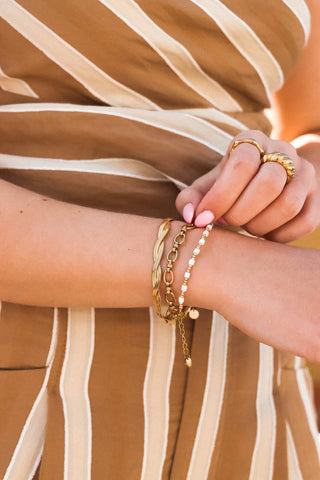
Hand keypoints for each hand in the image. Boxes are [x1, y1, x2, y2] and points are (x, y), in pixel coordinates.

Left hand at [175, 130, 319, 242]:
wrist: (265, 179)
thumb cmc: (229, 186)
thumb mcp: (206, 186)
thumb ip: (190, 199)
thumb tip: (191, 216)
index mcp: (251, 140)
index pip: (241, 163)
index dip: (220, 196)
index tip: (204, 219)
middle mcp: (282, 149)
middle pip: (268, 184)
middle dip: (241, 213)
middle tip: (228, 223)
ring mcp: (304, 172)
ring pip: (289, 204)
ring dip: (260, 225)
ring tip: (246, 227)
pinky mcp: (317, 196)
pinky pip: (306, 221)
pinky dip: (281, 236)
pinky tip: (264, 236)